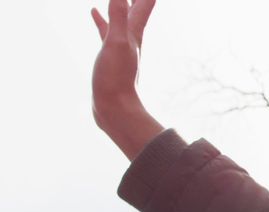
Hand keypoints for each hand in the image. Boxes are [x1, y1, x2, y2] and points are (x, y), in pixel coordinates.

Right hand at [90, 0, 155, 130]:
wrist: (114, 110)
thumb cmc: (116, 79)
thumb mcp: (116, 43)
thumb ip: (117, 18)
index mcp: (134, 34)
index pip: (142, 5)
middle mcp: (131, 39)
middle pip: (135, 8)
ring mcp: (120, 47)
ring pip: (120, 17)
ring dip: (118, 2)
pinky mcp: (108, 56)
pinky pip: (105, 30)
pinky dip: (101, 19)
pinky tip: (93, 14)